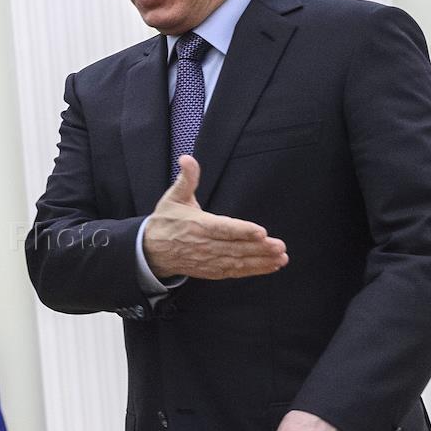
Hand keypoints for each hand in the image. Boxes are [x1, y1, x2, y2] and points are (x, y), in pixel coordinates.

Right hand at [143, 155, 287, 279]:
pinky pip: (233, 271)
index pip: (222, 228)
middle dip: (259, 249)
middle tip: (279, 246)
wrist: (150, 250)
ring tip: (280, 258)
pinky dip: (252, 271)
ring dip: (260, 261)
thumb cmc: (166, 221)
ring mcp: (207, 259)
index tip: (261, 232)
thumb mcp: (173, 197)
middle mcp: (203, 244)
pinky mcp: (210, 270)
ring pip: (237, 262)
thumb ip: (186, 178)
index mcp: (197, 225)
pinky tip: (269, 266)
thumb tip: (187, 159)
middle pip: (234, 248)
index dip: (242, 231)